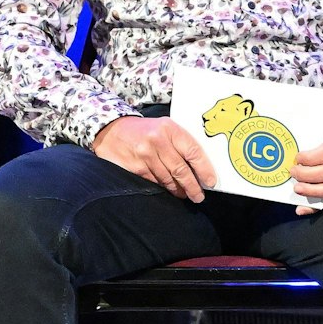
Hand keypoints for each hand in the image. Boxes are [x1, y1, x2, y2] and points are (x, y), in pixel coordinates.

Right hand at [93, 116, 215, 201]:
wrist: (111, 130)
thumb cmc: (145, 130)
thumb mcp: (165, 127)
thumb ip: (180, 141)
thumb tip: (201, 165)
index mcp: (170, 128)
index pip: (193, 152)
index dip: (204, 169)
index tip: (210, 182)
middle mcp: (157, 141)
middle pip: (181, 170)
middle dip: (193, 186)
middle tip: (199, 196)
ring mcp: (145, 155)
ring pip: (168, 179)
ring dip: (179, 189)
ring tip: (185, 194)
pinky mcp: (135, 167)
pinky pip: (155, 181)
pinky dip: (164, 187)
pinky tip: (169, 189)